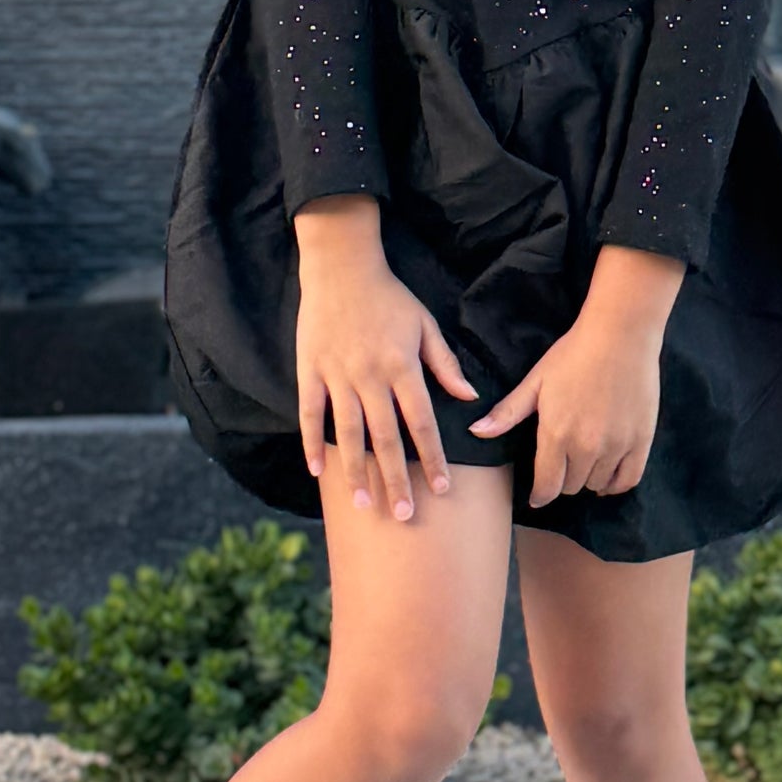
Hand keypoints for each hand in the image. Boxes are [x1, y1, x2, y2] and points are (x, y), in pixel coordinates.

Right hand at [294, 196, 480, 522]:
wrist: (341, 265)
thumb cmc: (390, 295)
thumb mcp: (426, 324)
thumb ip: (445, 363)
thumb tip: (470, 397)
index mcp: (402, 366)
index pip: (421, 423)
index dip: (432, 458)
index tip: (442, 490)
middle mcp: (370, 376)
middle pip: (386, 438)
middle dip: (396, 479)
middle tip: (403, 515)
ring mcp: (337, 375)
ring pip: (348, 432)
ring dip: (357, 471)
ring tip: (364, 504)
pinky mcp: (310, 370)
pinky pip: (310, 413)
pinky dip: (312, 443)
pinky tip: (318, 471)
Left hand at [468, 243, 682, 505]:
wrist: (619, 336)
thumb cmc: (573, 354)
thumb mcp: (536, 382)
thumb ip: (508, 413)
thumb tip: (476, 432)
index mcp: (556, 434)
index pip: (547, 486)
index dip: (540, 495)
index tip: (537, 496)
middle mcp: (587, 447)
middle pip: (571, 486)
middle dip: (562, 481)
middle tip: (561, 468)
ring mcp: (616, 445)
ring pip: (598, 484)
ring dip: (588, 479)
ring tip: (583, 466)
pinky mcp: (641, 440)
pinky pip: (628, 479)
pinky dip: (616, 484)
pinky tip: (608, 478)